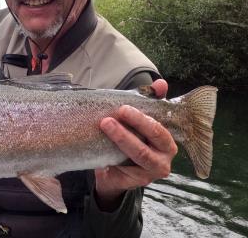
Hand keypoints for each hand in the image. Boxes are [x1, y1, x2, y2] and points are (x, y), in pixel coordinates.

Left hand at [94, 79, 177, 210]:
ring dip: (120, 140)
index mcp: (167, 143)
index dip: (141, 119)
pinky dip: (111, 157)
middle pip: (147, 145)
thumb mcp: (140, 122)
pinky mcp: (135, 182)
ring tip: (104, 126)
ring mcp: (150, 173)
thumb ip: (151, 102)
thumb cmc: (133, 140)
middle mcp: (163, 160)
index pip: (158, 129)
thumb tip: (161, 83)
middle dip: (127, 131)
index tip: (123, 108)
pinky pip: (123, 169)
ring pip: (137, 156)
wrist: (118, 171)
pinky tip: (99, 147)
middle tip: (108, 119)